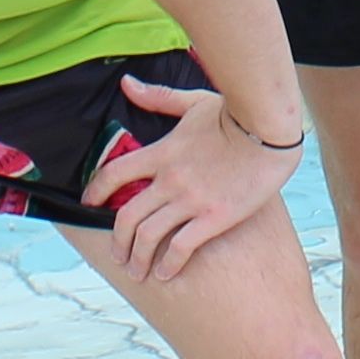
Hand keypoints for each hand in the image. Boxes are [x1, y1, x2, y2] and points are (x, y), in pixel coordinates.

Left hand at [82, 77, 290, 281]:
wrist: (269, 130)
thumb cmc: (235, 113)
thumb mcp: (193, 102)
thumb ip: (158, 97)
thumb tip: (126, 83)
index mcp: (162, 152)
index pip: (115, 173)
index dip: (97, 191)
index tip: (90, 205)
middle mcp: (170, 179)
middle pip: (127, 216)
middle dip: (118, 241)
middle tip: (118, 254)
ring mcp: (191, 200)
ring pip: (149, 237)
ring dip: (138, 258)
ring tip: (138, 271)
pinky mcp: (215, 216)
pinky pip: (183, 247)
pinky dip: (170, 264)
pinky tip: (166, 274)